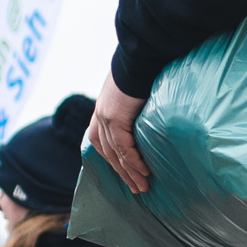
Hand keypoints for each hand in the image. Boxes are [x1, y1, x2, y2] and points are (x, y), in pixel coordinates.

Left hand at [91, 79, 152, 194]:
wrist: (140, 57)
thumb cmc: (143, 71)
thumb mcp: (134, 94)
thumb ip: (134, 110)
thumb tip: (146, 120)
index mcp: (102, 111)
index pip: (102, 143)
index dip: (114, 161)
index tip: (126, 175)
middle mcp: (100, 116)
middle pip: (108, 153)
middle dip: (123, 173)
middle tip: (136, 189)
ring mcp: (105, 117)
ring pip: (116, 154)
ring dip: (130, 172)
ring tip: (143, 187)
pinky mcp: (114, 118)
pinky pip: (124, 147)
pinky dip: (134, 161)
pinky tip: (144, 171)